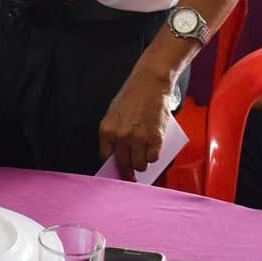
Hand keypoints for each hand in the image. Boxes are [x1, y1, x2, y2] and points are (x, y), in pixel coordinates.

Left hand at [99, 65, 174, 180]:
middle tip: (130, 177)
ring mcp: (139, 139)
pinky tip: (152, 150)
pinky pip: (153, 158)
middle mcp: (121, 137)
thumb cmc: (132, 96)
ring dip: (142, 164)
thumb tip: (117, 153)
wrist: (150, 84)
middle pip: (123, 165)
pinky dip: (153, 157)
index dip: (112, 163)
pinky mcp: (155, 139)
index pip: (106, 158)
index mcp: (107, 130)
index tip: (116, 167)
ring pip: (139, 165)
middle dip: (127, 173)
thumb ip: (113, 133)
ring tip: (143, 159)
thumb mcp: (113, 114)